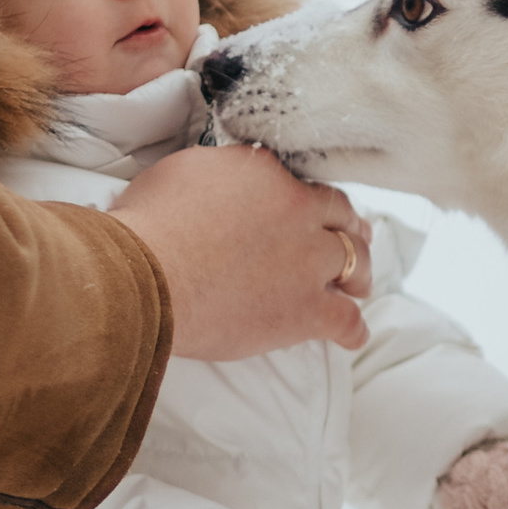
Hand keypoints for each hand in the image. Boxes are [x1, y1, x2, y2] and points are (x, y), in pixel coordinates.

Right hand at [114, 145, 370, 358]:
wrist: (147, 276)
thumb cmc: (148, 225)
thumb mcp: (181, 173)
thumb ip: (217, 173)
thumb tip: (221, 180)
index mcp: (267, 173)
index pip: (299, 182)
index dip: (306, 199)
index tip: (307, 208)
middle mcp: (297, 209)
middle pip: (339, 215)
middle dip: (348, 227)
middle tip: (354, 235)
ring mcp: (307, 260)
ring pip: (355, 261)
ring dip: (359, 273)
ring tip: (359, 285)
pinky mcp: (306, 309)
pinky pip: (345, 319)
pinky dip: (352, 328)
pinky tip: (354, 335)